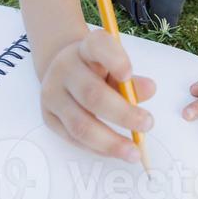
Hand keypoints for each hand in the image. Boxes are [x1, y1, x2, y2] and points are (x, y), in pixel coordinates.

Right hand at [40, 31, 155, 162]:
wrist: (63, 71)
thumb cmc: (97, 69)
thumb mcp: (116, 67)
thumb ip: (132, 79)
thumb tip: (149, 89)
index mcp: (85, 49)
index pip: (97, 46)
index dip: (113, 59)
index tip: (128, 73)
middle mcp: (65, 68)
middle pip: (91, 93)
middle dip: (122, 114)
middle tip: (147, 124)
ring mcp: (52, 94)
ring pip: (80, 124)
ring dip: (110, 142)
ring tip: (134, 152)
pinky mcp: (49, 117)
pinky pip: (74, 138)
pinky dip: (98, 149)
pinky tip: (115, 152)